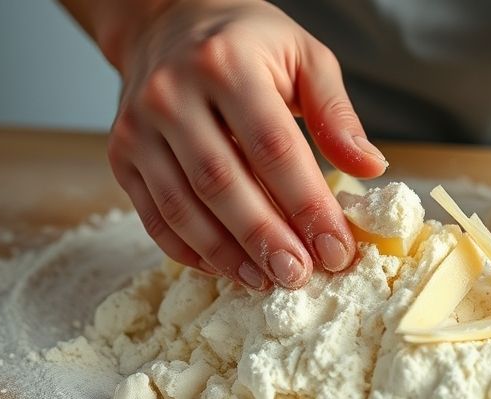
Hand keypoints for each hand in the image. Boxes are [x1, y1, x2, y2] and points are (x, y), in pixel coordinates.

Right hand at [103, 0, 386, 288]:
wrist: (166, 23)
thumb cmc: (246, 44)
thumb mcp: (304, 56)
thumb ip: (336, 113)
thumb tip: (370, 168)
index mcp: (226, 64)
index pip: (273, 147)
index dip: (307, 204)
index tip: (336, 248)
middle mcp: (172, 94)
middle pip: (222, 183)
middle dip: (265, 239)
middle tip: (299, 276)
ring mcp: (138, 127)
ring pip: (183, 207)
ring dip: (227, 254)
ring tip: (265, 280)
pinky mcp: (120, 154)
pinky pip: (154, 215)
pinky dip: (189, 250)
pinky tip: (225, 267)